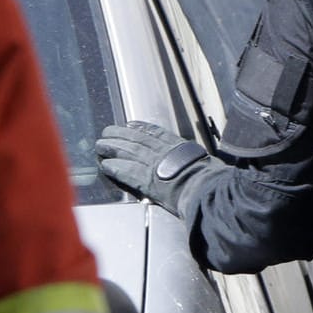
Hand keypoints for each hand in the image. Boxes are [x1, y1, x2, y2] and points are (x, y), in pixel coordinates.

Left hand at [95, 121, 216, 216]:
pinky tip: (106, 165)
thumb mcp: (209, 164)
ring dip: (112, 147)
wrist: (206, 188)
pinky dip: (115, 167)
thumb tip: (207, 169)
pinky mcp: (145, 180)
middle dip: (120, 135)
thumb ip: (199, 164)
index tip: (131, 124)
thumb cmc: (212, 179)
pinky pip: (126, 171)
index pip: (156, 133)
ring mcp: (153, 164)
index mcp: (178, 147)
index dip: (141, 128)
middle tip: (107, 132)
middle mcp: (163, 151)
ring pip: (128, 152)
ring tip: (100, 145)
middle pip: (136, 140)